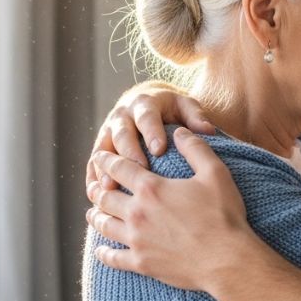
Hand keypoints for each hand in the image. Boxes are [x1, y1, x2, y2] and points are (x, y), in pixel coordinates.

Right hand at [86, 82, 216, 192]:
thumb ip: (195, 117)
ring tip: (110, 187)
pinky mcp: (100, 147)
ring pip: (102, 149)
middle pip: (122, 134)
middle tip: (139, 171)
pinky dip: (93, 178)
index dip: (152, 132)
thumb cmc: (171, 110)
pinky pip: (93, 163)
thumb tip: (207, 130)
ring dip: (105, 168)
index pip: (147, 117)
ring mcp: (107, 131)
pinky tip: (95, 195)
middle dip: (129, 152)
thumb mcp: (185, 106)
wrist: (146, 104)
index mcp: (144, 104)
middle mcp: (122, 116)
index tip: (160, 149)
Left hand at [87, 128, 258, 291]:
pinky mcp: (141, 263)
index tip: (99, 156)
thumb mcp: (215, 173)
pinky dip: (103, 253)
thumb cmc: (223, 215)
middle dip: (97, 189)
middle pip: (106, 197)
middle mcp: (137, 213)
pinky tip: (100, 250)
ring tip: (92, 213)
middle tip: (93, 186)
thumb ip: (195, 149)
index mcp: (152, 188)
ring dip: (95, 217)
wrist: (226, 260)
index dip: (107, 159)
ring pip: (104, 225)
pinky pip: (113, 258)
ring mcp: (136, 240)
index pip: (120, 168)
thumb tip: (179, 131)